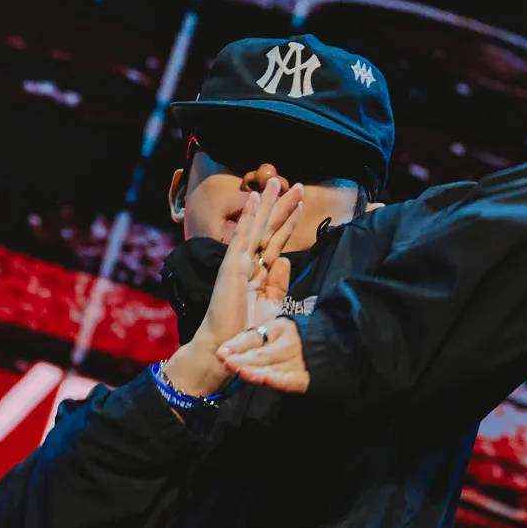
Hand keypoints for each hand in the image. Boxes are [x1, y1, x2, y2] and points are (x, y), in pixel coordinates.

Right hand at [164, 177, 305, 398]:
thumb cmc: (246, 331)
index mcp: (257, 272)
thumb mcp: (271, 304)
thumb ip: (278, 282)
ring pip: (256, 226)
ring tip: (278, 181)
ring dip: (267, 203)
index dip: (288, 222)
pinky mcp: (231, 267)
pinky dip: (248, 217)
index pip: (275, 241)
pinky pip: (241, 237)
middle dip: (281, 206)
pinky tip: (254, 198)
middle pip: (268, 228)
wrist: (226, 346)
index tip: (300, 203)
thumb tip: (285, 259)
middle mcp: (247, 263)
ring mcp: (238, 263)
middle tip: (294, 183)